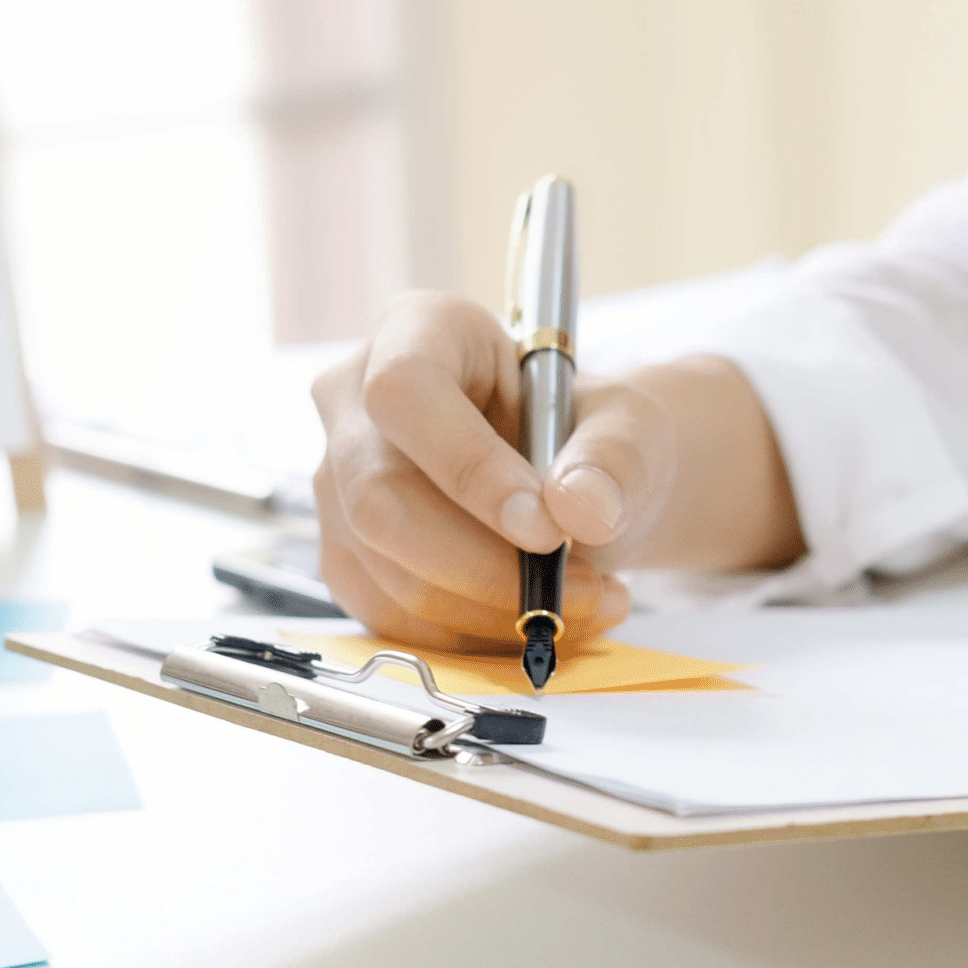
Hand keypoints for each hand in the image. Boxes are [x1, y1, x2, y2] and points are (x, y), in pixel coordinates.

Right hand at [312, 291, 800, 650]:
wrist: (574, 487)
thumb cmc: (590, 437)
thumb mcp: (629, 428)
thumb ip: (614, 460)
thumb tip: (581, 510)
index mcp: (418, 331)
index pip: (407, 392)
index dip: (469, 468)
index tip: (547, 530)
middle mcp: (354, 400)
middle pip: (381, 498)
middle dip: (486, 567)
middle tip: (580, 590)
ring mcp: (338, 482)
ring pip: (386, 570)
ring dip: (493, 610)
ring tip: (583, 604)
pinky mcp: (346, 555)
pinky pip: (391, 617)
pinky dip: (472, 636)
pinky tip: (534, 619)